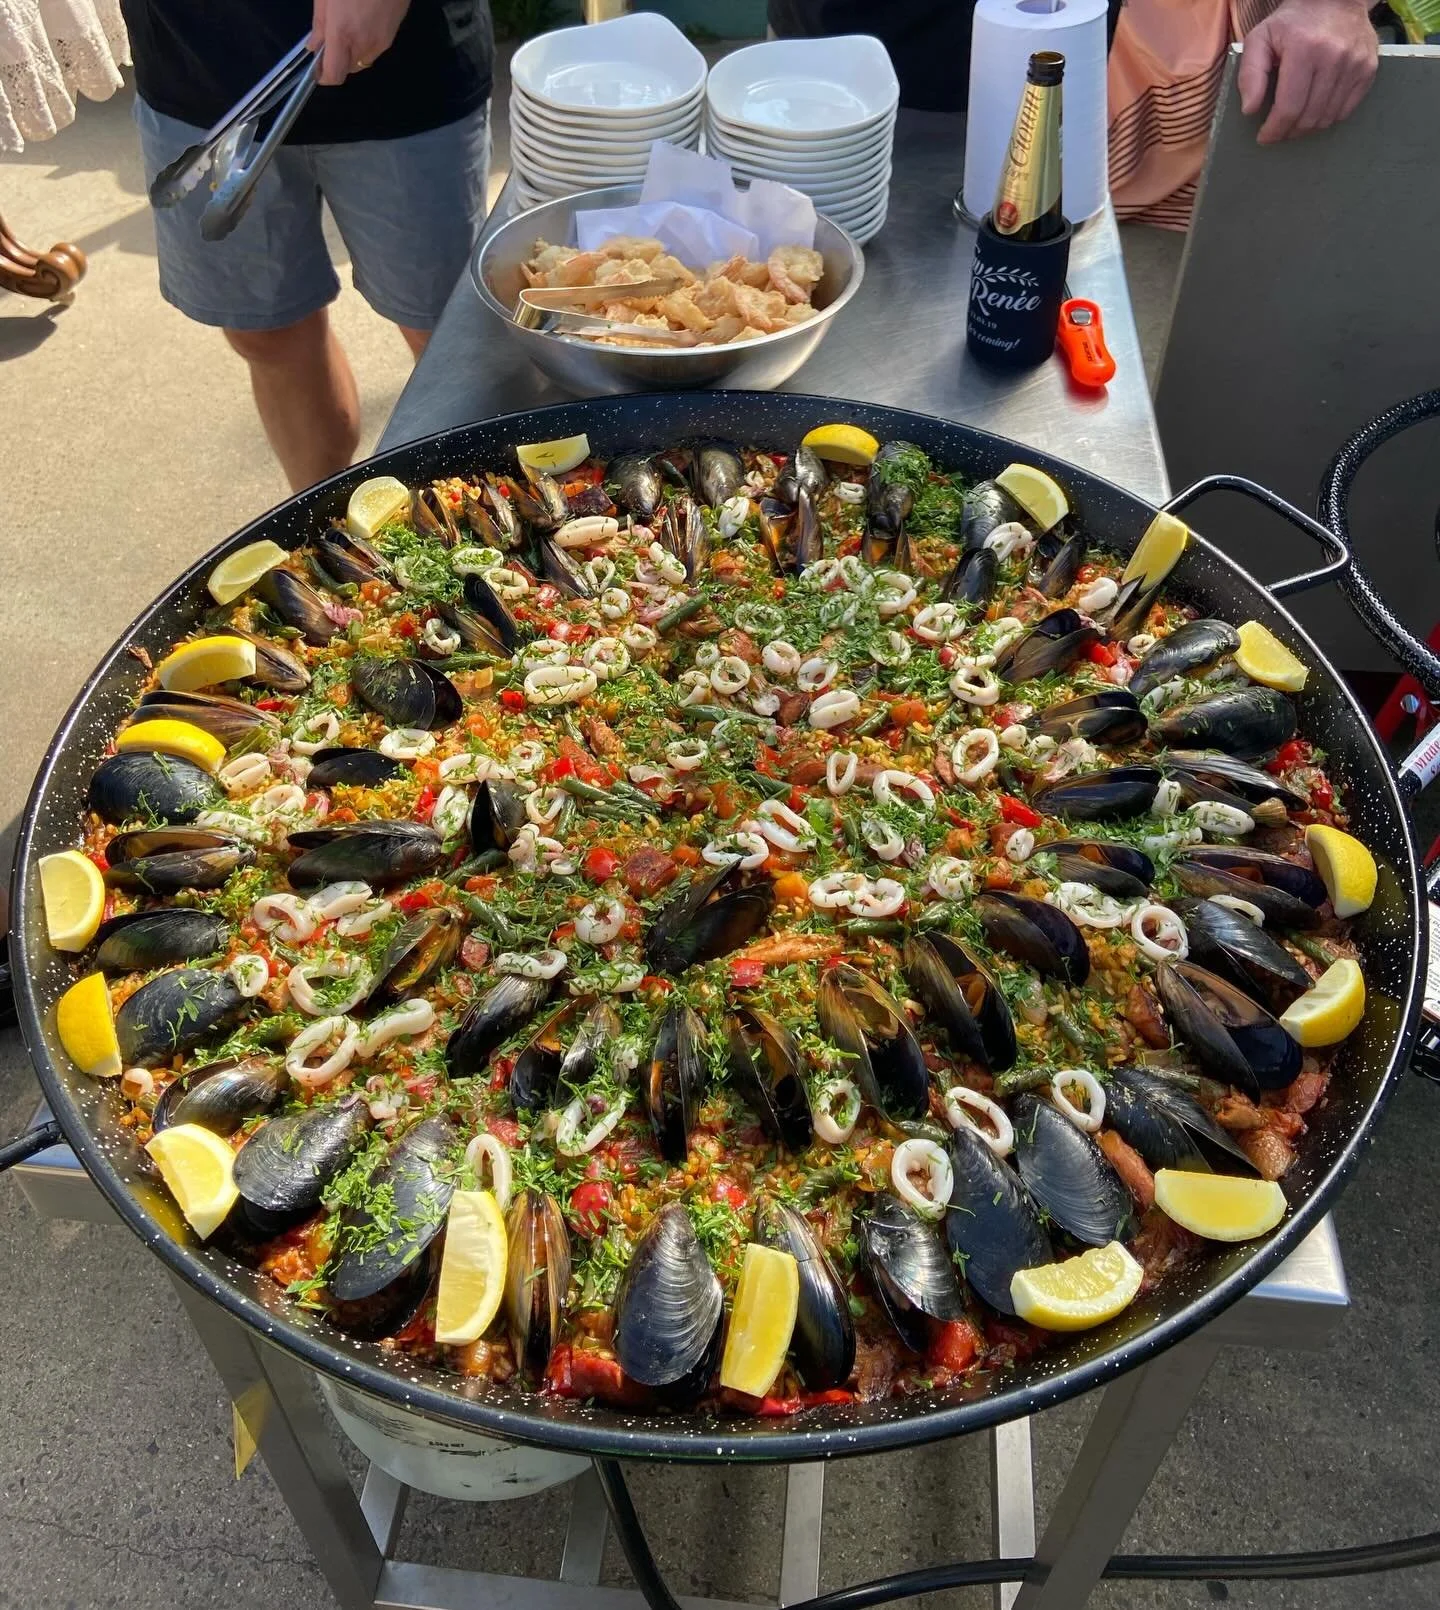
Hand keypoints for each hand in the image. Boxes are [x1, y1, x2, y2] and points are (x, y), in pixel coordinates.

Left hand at [308, 0, 411, 85]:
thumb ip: (320, 23)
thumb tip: (314, 45)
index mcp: (342, 32)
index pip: (334, 74)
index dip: (324, 77)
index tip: (318, 69)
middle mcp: (363, 44)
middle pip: (348, 69)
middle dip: (338, 60)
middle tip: (331, 39)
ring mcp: (381, 42)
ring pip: (362, 60)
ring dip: (352, 52)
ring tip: (349, 26)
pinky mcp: (392, 37)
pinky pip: (374, 50)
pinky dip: (365, 43)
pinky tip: (363, 22)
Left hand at [1238, 0, 1377, 144]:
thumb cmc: (1292, 22)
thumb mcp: (1260, 38)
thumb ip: (1250, 73)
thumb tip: (1249, 110)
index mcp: (1305, 49)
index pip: (1289, 107)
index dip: (1274, 130)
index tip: (1264, 137)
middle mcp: (1335, 57)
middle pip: (1309, 117)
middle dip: (1289, 131)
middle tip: (1278, 130)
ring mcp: (1356, 63)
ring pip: (1327, 118)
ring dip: (1308, 128)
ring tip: (1295, 121)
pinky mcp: (1369, 68)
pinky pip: (1346, 110)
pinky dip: (1328, 117)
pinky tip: (1315, 110)